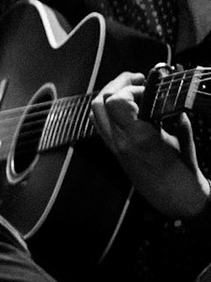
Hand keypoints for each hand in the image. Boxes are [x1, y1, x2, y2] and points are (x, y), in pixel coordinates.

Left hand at [92, 69, 207, 216]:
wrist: (178, 202)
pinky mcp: (113, 152)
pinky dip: (107, 110)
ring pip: (96, 111)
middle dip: (117, 85)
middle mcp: (121, 141)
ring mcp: (114, 147)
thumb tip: (163, 94)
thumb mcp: (183, 137)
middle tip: (136, 79)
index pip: (116, 101)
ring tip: (130, 89)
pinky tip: (124, 107)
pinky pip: (100, 124)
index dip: (130, 88)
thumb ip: (171, 112)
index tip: (148, 87)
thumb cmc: (185, 176)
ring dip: (109, 94)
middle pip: (100, 101)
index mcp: (139, 138)